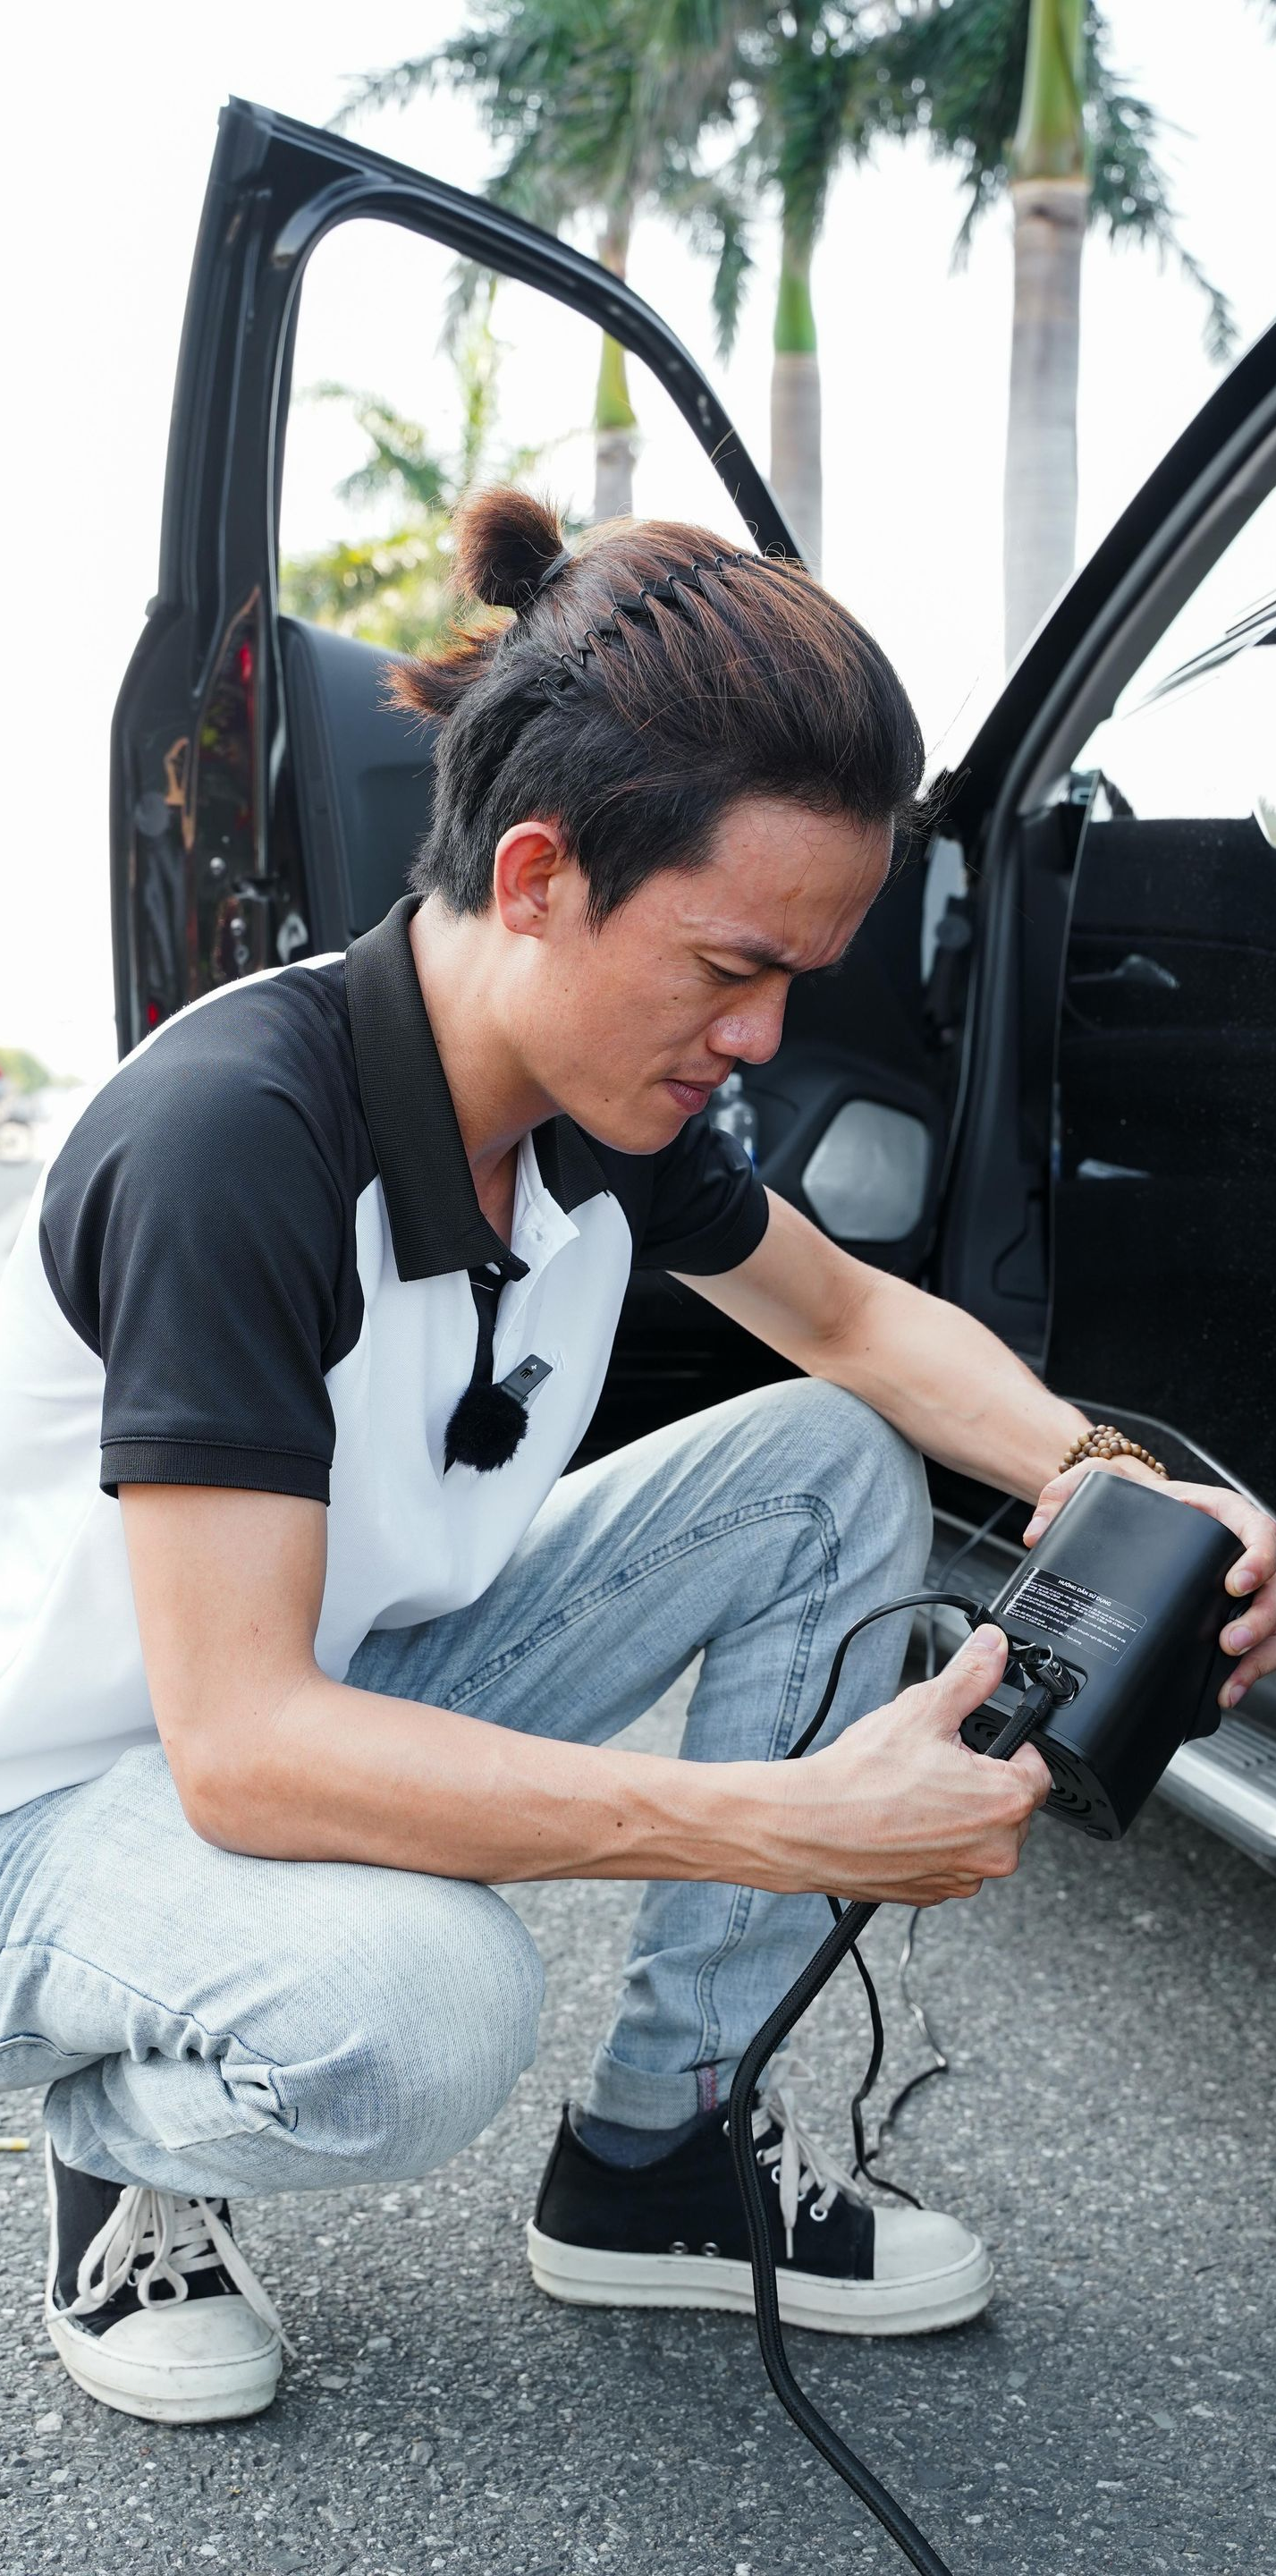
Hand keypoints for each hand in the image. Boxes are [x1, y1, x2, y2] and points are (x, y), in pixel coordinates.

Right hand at [770, 1625, 1050, 1904]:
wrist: (804, 1828)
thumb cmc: (860, 1779)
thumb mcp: (922, 1709)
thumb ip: (970, 1677)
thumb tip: (993, 1649)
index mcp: (1005, 1803)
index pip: (1038, 1769)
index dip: (1010, 1747)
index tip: (978, 1742)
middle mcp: (995, 1851)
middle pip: (1010, 1805)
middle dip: (981, 1781)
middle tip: (936, 1764)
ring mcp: (963, 1878)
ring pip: (978, 1834)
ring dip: (957, 1814)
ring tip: (911, 1791)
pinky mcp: (933, 1893)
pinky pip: (949, 1860)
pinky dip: (932, 1841)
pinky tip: (899, 1820)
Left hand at [1022, 1457, 1275, 1707]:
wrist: (1133, 1518)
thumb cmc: (1132, 1500)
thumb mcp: (1101, 1483)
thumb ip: (1069, 1492)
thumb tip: (1038, 1529)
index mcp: (1222, 1513)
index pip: (1260, 1532)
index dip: (1259, 1559)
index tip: (1237, 1582)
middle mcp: (1240, 1549)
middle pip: (1275, 1586)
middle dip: (1261, 1619)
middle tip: (1229, 1641)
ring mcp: (1244, 1584)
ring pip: (1273, 1620)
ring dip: (1261, 1653)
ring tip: (1232, 1676)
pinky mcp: (1235, 1613)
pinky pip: (1259, 1643)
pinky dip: (1248, 1669)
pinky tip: (1228, 1689)